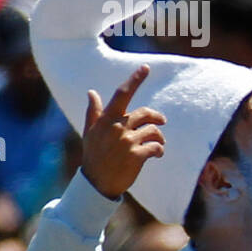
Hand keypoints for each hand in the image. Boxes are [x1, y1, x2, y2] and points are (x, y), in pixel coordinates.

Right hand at [81, 65, 166, 199]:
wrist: (97, 183)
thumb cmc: (94, 156)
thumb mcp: (90, 133)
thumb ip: (93, 112)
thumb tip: (92, 92)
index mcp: (107, 120)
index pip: (122, 94)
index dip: (135, 80)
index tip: (146, 67)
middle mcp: (117, 127)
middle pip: (146, 113)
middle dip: (157, 117)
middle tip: (161, 122)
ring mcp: (127, 141)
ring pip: (154, 131)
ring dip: (160, 137)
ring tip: (158, 144)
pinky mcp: (137, 155)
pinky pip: (157, 146)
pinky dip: (160, 150)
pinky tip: (157, 155)